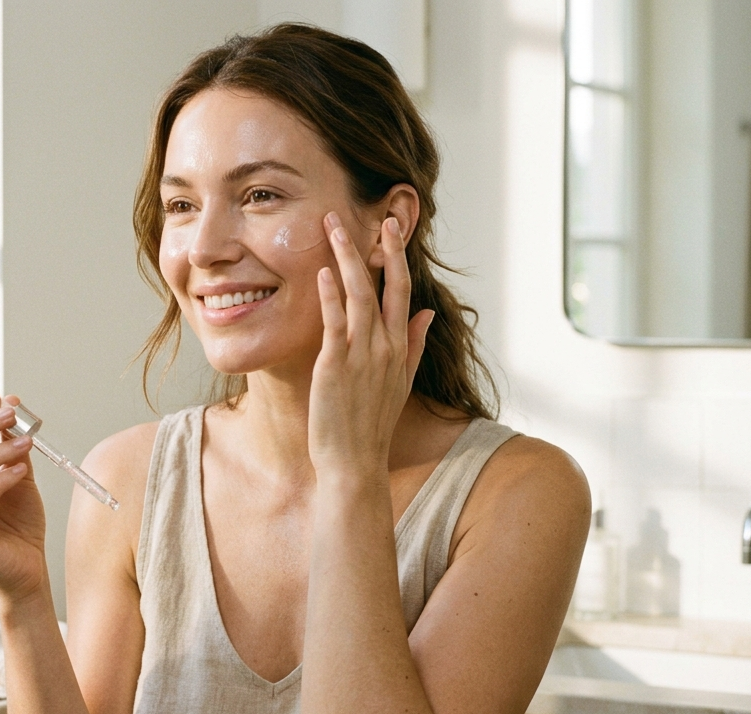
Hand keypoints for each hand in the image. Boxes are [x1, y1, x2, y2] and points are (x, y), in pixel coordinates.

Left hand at [309, 213, 435, 480]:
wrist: (355, 463)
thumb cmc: (371, 425)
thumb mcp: (400, 382)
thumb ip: (413, 344)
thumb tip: (427, 313)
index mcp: (399, 348)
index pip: (402, 291)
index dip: (398, 257)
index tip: (391, 228)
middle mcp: (385, 347)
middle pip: (385, 285)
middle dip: (379, 247)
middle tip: (371, 213)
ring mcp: (362, 355)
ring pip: (359, 295)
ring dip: (346, 259)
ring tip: (332, 228)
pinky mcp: (336, 366)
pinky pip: (335, 323)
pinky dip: (330, 296)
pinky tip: (322, 273)